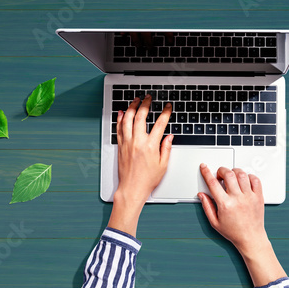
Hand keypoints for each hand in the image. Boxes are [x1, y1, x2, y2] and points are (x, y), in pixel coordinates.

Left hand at [107, 94, 172, 235]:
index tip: (167, 107)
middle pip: (141, 117)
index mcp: (150, 146)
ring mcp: (127, 143)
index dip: (165, 113)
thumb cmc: (147, 180)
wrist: (131, 188)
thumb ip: (166, 148)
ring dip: (132, 107)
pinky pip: (119, 128)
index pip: (160, 124)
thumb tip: (169, 137)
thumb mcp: (163, 165)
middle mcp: (138, 142)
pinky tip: (123, 112)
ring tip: (136, 100)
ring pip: (128, 120)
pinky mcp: (120, 146)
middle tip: (149, 98)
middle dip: (146, 104)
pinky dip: (120, 119)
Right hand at [197, 164, 286, 285]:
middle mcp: (238, 198)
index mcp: (225, 204)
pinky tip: (244, 181)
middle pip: (228, 174)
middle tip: (220, 175)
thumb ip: (207, 206)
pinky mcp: (258, 196)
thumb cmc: (234, 232)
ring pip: (242, 174)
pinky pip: (255, 179)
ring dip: (234, 171)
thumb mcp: (215, 222)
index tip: (204, 167)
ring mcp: (249, 197)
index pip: (213, 183)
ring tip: (232, 177)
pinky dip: (249, 176)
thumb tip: (202, 195)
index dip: (206, 172)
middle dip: (221, 170)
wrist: (251, 238)